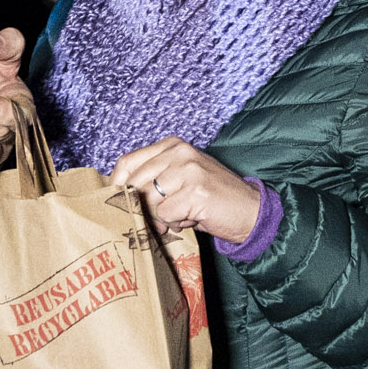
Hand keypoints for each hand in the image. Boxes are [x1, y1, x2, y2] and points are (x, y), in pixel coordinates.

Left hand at [108, 137, 259, 243]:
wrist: (251, 211)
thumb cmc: (211, 199)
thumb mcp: (180, 180)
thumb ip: (152, 180)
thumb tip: (117, 197)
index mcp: (171, 145)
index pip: (128, 162)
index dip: (116, 186)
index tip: (116, 204)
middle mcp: (179, 152)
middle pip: (134, 182)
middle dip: (138, 207)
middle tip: (153, 220)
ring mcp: (188, 169)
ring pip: (148, 199)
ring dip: (159, 217)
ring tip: (177, 218)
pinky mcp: (196, 190)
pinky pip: (166, 214)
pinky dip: (174, 223)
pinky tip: (190, 220)